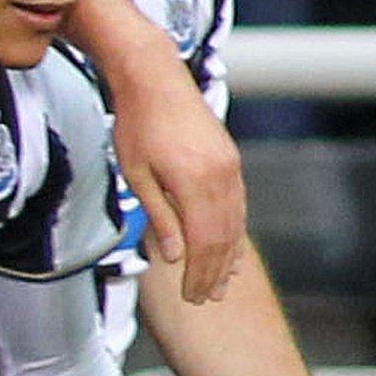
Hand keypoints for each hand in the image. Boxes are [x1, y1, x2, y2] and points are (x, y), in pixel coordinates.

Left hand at [110, 77, 244, 303]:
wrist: (154, 76)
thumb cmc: (137, 123)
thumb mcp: (137, 175)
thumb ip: (159, 217)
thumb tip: (174, 258)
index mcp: (194, 182)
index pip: (203, 244)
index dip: (199, 275)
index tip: (191, 297)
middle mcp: (220, 176)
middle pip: (223, 238)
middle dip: (214, 272)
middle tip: (204, 299)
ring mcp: (230, 166)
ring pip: (235, 223)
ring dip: (228, 256)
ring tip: (222, 284)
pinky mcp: (231, 159)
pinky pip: (238, 204)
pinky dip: (234, 230)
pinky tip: (230, 247)